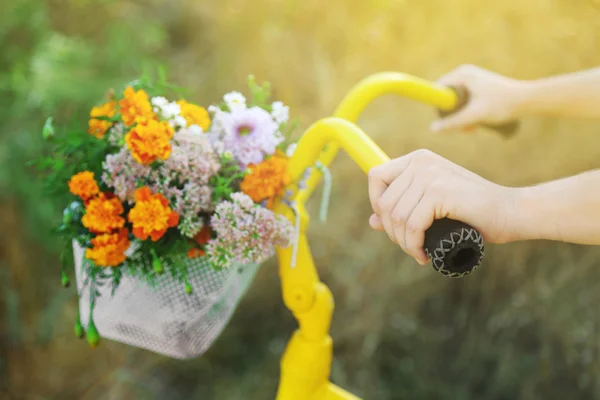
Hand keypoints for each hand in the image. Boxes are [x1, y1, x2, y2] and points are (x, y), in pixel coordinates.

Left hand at [368, 149, 516, 264]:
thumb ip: (403, 209)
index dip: (378, 204)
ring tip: (418, 252)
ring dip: (403, 242)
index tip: (394, 225)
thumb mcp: (432, 208)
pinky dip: (414, 245)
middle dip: (392, 231)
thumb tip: (372, 221)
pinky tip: (424, 254)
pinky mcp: (439, 191)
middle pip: (383, 201)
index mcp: (417, 159)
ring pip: (395, 216)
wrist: (511, 212)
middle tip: (411, 245)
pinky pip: (411, 225)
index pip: (376, 177)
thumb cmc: (472, 212)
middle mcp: (421, 162)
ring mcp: (429, 175)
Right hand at [431, 64, 525, 132]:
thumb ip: (454, 122)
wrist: (528, 100)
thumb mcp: (475, 115)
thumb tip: (432, 129)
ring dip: (460, 118)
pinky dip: (467, 115)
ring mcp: (471, 81)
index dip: (439, 107)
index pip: (437, 90)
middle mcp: (464, 74)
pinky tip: (476, 124)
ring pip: (455, 103)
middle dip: (452, 115)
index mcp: (461, 74)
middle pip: (446, 98)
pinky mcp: (477, 88)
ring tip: (472, 128)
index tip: (448, 120)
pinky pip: (463, 103)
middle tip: (464, 128)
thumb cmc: (503, 104)